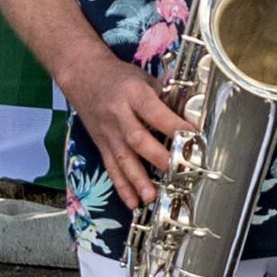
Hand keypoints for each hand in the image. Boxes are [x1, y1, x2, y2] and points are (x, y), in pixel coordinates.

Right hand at [58, 49, 193, 212]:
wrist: (83, 75)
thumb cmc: (118, 77)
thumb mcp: (144, 78)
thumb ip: (164, 98)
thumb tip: (188, 120)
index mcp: (133, 94)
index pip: (155, 112)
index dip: (174, 126)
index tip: (193, 137)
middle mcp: (119, 114)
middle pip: (138, 139)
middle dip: (158, 157)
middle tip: (176, 171)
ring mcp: (108, 132)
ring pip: (123, 158)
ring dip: (137, 180)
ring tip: (151, 197)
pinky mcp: (102, 144)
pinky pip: (111, 167)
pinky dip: (121, 186)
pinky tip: (132, 201)